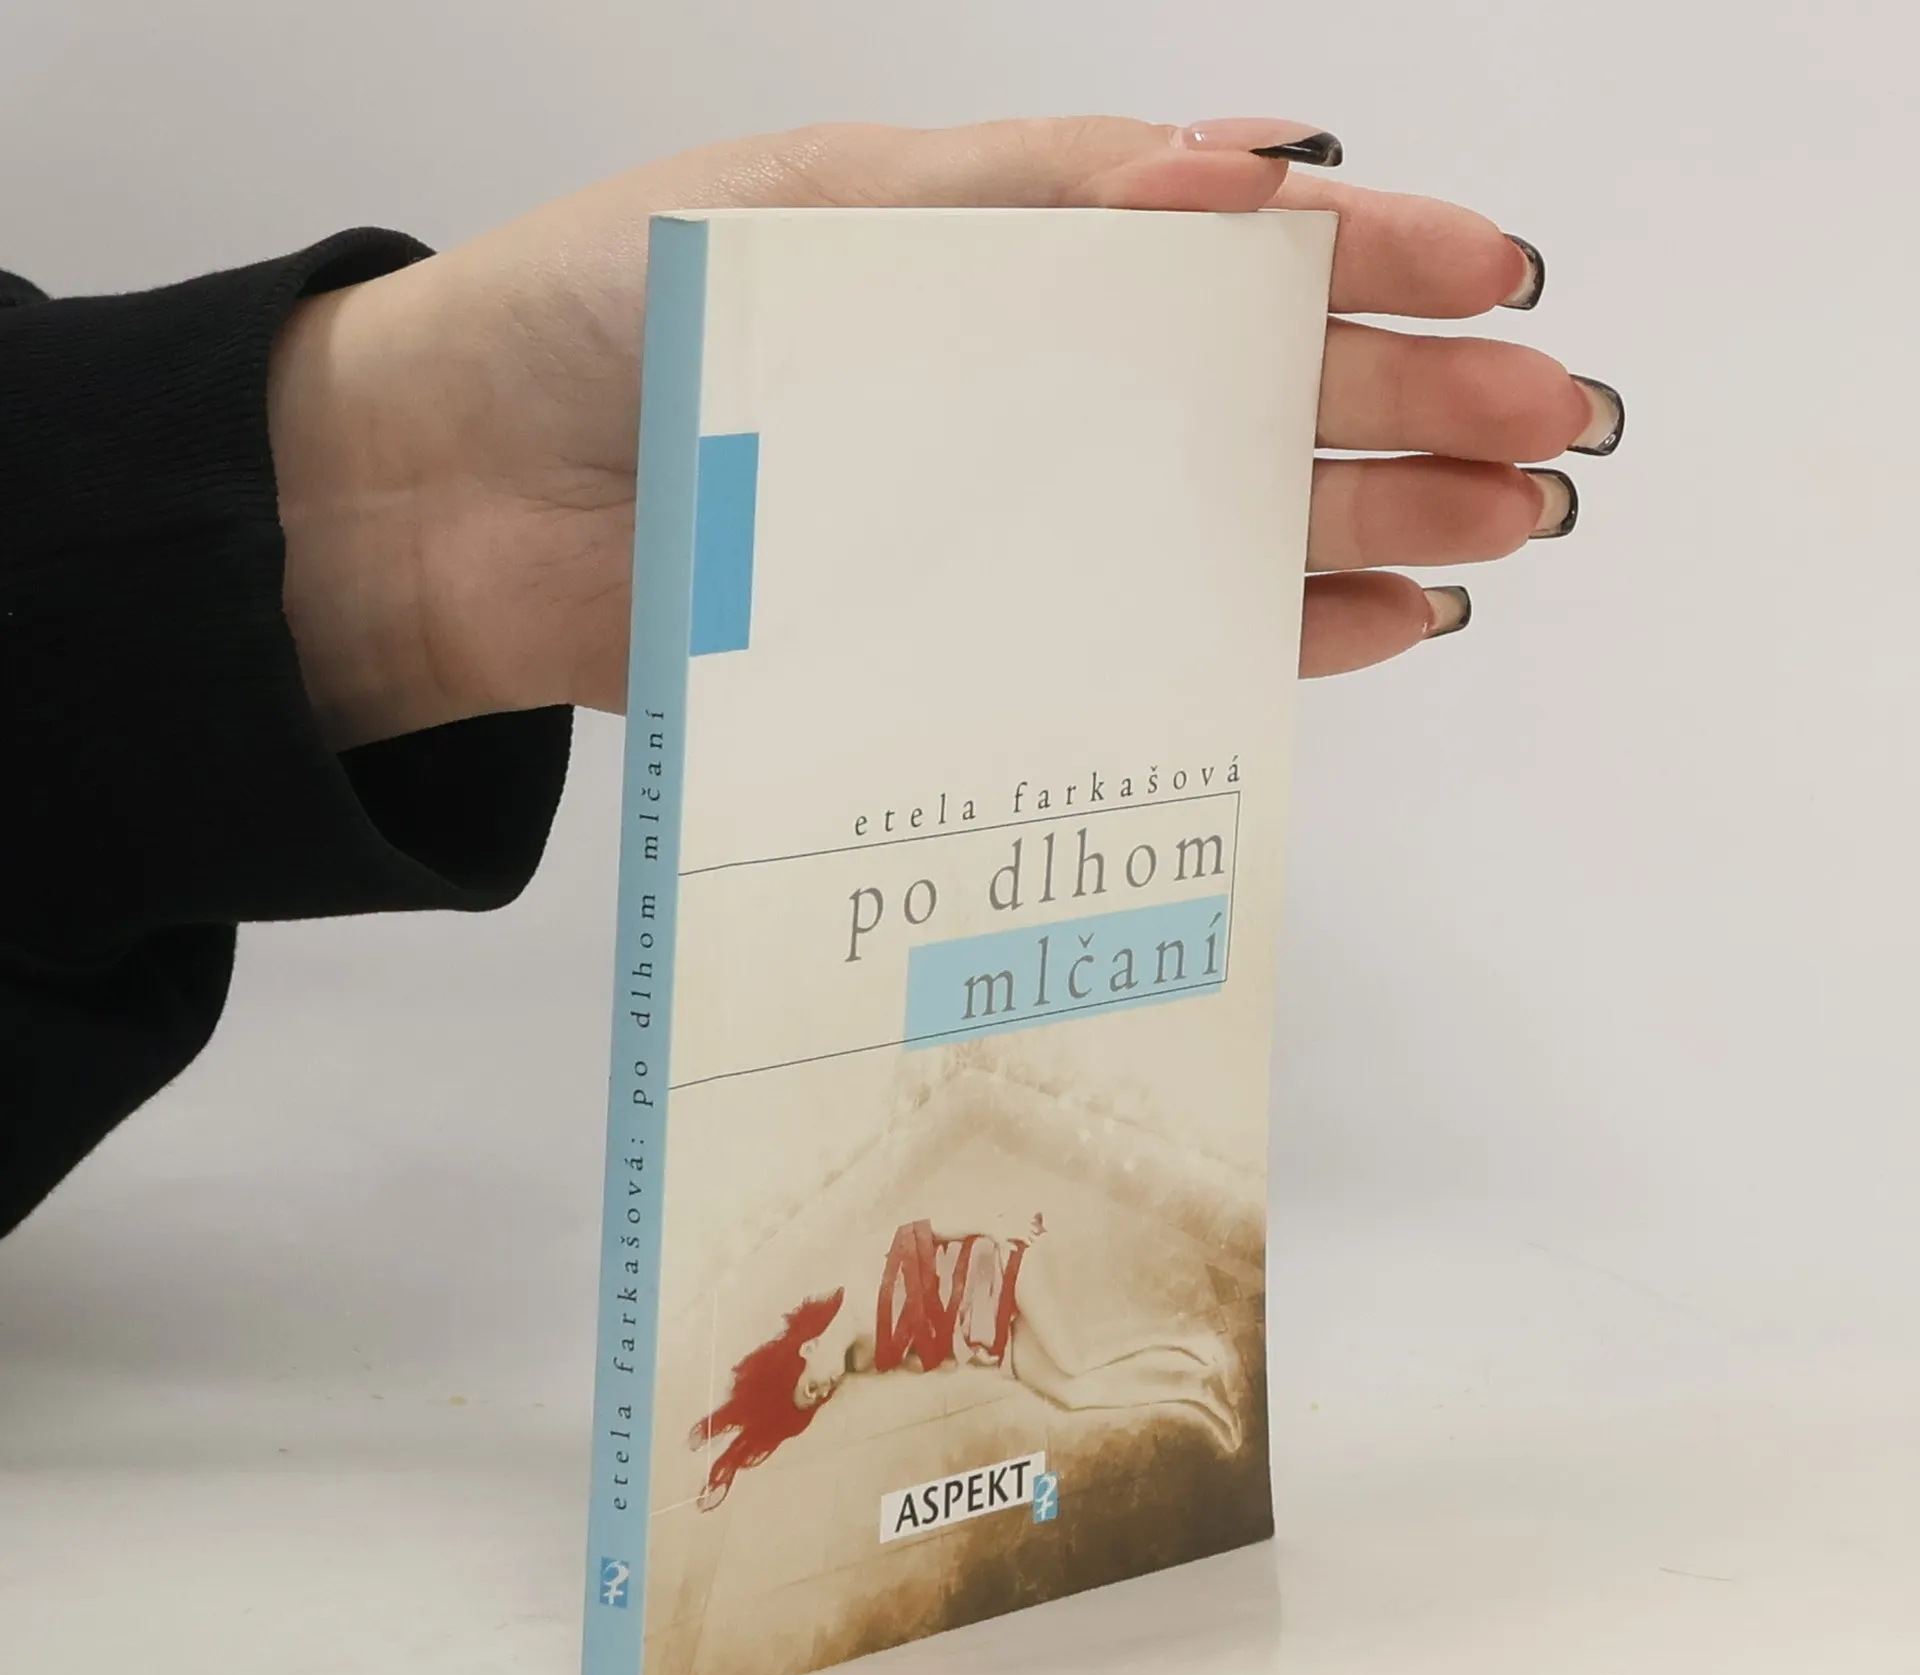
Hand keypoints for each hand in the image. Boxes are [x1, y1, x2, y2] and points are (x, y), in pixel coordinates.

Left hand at [268, 116, 1620, 748]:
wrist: (460, 502)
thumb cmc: (603, 317)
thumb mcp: (814, 209)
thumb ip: (1024, 201)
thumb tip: (1235, 179)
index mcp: (1005, 250)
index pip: (1226, 248)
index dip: (1370, 259)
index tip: (1500, 275)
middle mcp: (1025, 388)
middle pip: (1258, 397)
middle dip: (1417, 405)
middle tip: (1555, 431)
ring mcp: (1007, 521)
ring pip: (1229, 523)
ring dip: (1375, 527)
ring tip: (1509, 530)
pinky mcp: (970, 639)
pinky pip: (1147, 640)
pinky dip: (1261, 637)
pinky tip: (1375, 624)